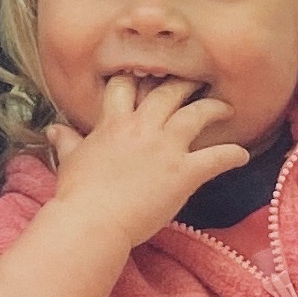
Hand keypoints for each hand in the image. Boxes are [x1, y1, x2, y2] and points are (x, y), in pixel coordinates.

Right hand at [47, 77, 256, 239]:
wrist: (93, 220)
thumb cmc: (77, 194)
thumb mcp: (70, 161)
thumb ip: (68, 141)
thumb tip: (55, 128)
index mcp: (114, 123)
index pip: (127, 86)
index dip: (138, 78)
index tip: (148, 77)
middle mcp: (142, 127)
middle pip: (168, 91)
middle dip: (184, 84)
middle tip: (196, 82)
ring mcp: (165, 148)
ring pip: (197, 114)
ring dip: (214, 108)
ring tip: (225, 108)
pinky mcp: (184, 172)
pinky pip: (217, 157)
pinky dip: (232, 155)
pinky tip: (242, 155)